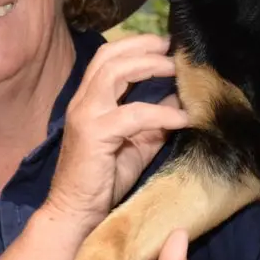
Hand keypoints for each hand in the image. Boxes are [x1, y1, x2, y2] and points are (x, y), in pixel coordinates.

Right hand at [45, 34, 189, 221]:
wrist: (77, 213)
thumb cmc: (104, 181)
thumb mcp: (137, 143)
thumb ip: (155, 120)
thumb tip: (180, 100)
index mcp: (90, 100)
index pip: (109, 58)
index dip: (138, 46)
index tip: (167, 46)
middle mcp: (83, 101)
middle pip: (110, 56)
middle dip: (145, 46)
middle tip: (174, 47)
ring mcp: (86, 115)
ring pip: (115, 72)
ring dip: (150, 66)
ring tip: (177, 70)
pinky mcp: (94, 133)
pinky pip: (133, 113)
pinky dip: (161, 113)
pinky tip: (182, 120)